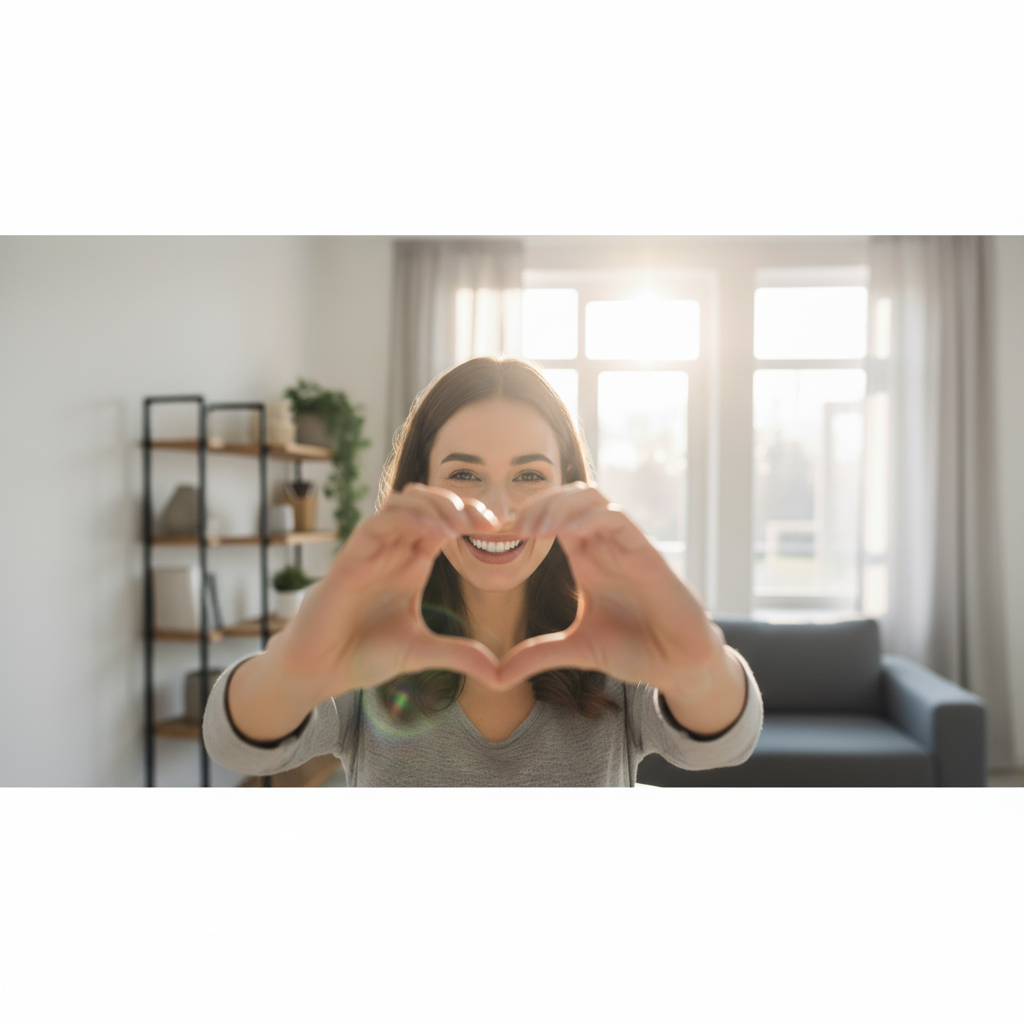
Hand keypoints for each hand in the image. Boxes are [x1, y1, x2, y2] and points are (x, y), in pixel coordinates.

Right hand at [264, 483, 504, 703]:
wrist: (320, 671)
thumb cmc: (363, 655)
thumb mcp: (421, 653)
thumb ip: (458, 655)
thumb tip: (497, 671)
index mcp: (412, 564)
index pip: (444, 523)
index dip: (469, 517)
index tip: (496, 528)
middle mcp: (393, 551)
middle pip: (426, 503)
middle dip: (458, 504)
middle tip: (485, 521)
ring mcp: (372, 551)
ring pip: (402, 502)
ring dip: (434, 504)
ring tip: (460, 522)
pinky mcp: (350, 558)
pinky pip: (378, 524)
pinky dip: (406, 519)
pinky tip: (432, 530)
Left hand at [499, 483, 740, 720]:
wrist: (678, 666)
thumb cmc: (636, 649)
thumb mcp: (576, 651)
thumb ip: (537, 656)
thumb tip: (496, 677)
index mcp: (586, 557)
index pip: (551, 515)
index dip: (522, 518)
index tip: (492, 537)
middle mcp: (603, 544)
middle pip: (566, 496)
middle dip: (535, 504)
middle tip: (509, 528)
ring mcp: (625, 546)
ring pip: (590, 497)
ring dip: (557, 504)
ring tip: (531, 527)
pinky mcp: (646, 554)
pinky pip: (616, 518)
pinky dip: (589, 516)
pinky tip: (565, 531)